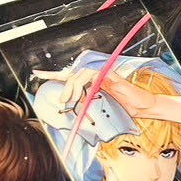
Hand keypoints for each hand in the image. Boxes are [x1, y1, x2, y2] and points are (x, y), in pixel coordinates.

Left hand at [34, 66, 153, 118]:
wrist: (143, 107)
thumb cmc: (124, 107)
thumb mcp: (100, 107)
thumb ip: (87, 104)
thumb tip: (72, 107)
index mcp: (91, 82)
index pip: (69, 76)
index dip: (52, 74)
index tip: (37, 74)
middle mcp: (96, 76)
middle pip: (74, 74)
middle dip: (65, 87)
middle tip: (62, 101)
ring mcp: (105, 74)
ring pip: (82, 73)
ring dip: (74, 86)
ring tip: (71, 99)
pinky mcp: (113, 76)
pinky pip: (97, 74)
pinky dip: (90, 81)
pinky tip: (88, 89)